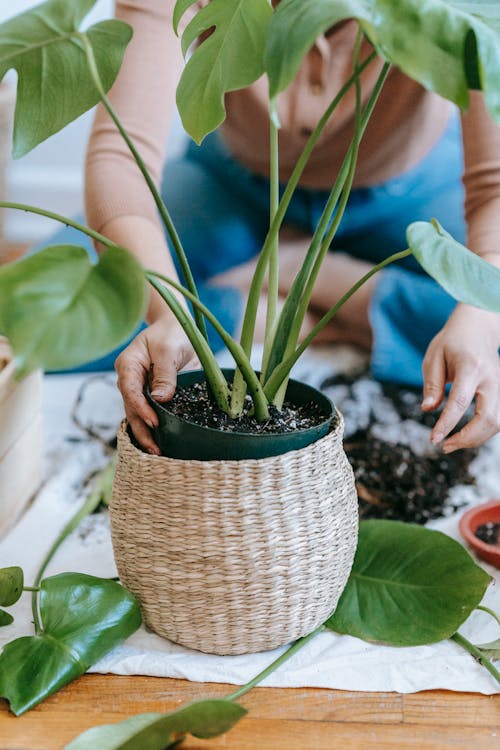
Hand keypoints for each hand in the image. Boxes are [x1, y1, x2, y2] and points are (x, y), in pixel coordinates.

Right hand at [115, 316, 198, 454]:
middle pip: (131, 408)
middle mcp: (131, 380)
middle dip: (142, 430)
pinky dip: (156, 428)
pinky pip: (151, 413)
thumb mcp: (168, 349)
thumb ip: (165, 374)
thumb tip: (161, 400)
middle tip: (155, 450)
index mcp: (128, 365)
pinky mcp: (153, 394)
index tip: (154, 422)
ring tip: (158, 452)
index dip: (140, 408)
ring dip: (147, 434)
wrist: (177, 327)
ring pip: (138, 415)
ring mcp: (140, 388)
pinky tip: (163, 443)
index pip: (129, 390)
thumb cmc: (171, 333)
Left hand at [421, 304, 499, 451]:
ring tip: (452, 443)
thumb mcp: (434, 356)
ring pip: (498, 423)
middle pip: (488, 418)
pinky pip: (499, 419)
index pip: (460, 401)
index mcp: (471, 366)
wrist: (479, 327)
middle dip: (467, 438)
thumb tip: (427, 408)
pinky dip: (483, 432)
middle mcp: (492, 378)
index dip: (447, 424)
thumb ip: (432, 384)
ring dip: (476, 439)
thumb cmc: (453, 341)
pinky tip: (466, 435)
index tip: (434, 439)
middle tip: (444, 445)